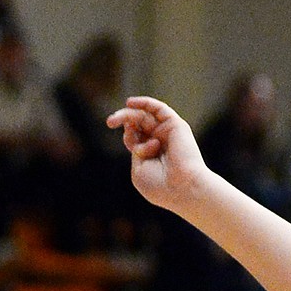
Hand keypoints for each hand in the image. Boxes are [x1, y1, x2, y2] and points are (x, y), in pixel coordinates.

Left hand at [105, 96, 209, 213]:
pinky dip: (145, 103)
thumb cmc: (159, 185)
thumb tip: (135, 130)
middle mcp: (161, 142)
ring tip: (113, 119)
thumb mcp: (138, 170)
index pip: (136, 138)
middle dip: (123, 120)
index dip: (129, 136)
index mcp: (152, 156)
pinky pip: (159, 109)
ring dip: (128, 114)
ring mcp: (168, 134)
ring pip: (146, 116)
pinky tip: (130, 102)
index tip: (131, 144)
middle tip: (109, 122)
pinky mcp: (176, 126)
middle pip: (139, 124)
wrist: (181, 188)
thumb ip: (135, 150)